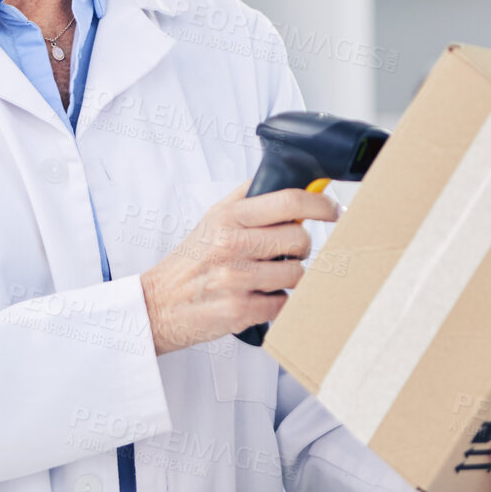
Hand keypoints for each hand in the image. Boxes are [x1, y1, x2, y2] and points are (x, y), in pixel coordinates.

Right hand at [139, 179, 338, 354]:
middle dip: (300, 247)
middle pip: (300, 238)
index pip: (289, 201)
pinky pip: (283, 303)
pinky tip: (259, 297)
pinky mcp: (240, 310)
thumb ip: (247, 200)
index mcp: (228, 217)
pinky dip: (277, 302)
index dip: (321, 203)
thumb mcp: (211, 219)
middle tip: (287, 251)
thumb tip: (286, 181)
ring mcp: (236, 279)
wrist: (158, 304)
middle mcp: (231, 245)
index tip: (332, 210)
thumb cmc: (189, 262)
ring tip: (267, 277)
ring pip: (296, 273)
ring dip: (289, 277)